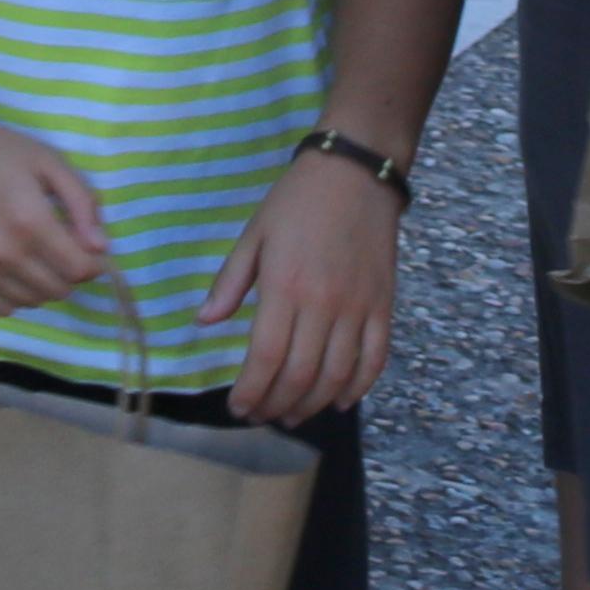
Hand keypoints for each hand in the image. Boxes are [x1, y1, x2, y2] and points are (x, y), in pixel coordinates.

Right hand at [0, 107, 114, 322]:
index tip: (88, 247)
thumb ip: (82, 203)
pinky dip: (14, 294)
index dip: (93, 262)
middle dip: (69, 272)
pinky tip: (9, 267)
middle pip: (59, 290)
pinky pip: (1, 308)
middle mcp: (3, 253)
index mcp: (30, 222)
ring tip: (33, 253)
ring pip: (32, 302)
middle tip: (59, 246)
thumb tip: (101, 247)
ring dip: (42, 283)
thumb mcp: (48, 162)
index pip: (79, 270)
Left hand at [207, 152, 401, 424]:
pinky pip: (374, 360)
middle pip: (300, 376)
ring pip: (336, 377)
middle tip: (263, 416)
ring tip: (294, 416)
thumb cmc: (296, 201)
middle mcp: (323, 306)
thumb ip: (230, 281)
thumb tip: (205, 322)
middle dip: (278, 405)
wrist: (355, 173)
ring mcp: (357, 309)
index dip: (251, 391)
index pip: (266, 357)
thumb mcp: (254, 234)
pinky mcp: (383, 307)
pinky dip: (358, 388)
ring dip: (314, 405)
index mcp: (284, 287)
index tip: (239, 408)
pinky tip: (340, 401)